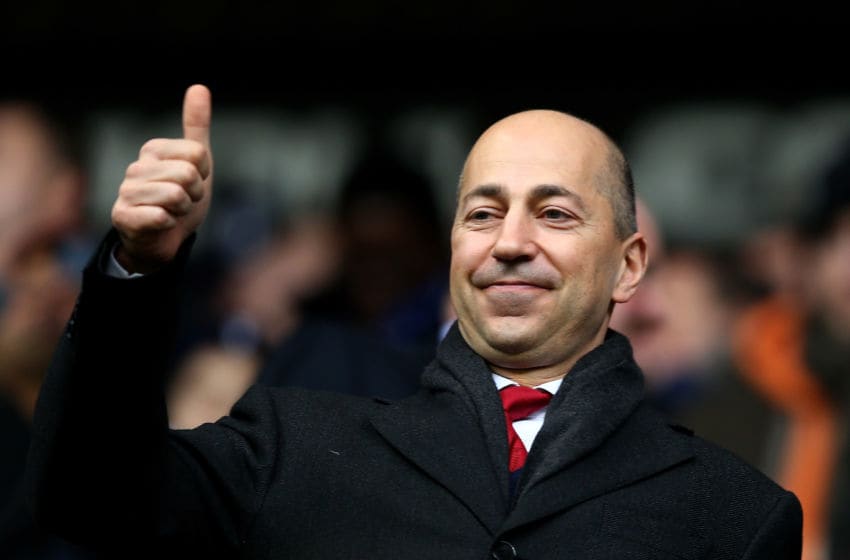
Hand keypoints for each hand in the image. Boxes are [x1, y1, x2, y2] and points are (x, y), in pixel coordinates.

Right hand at [111, 84, 212, 272]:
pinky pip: (161, 216)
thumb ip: (196, 126)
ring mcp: (126, 192)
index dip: (203, 175)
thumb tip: (199, 86)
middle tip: (183, 201)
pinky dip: (169, 224)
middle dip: (195, 194)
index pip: (198, 154)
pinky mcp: (122, 216)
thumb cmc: (180, 200)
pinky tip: (160, 224)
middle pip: (188, 174)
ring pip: (176, 196)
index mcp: (153, 149)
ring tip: (171, 212)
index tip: (192, 183)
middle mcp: (135, 167)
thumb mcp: (196, 162)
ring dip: (182, 211)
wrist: (165, 240)